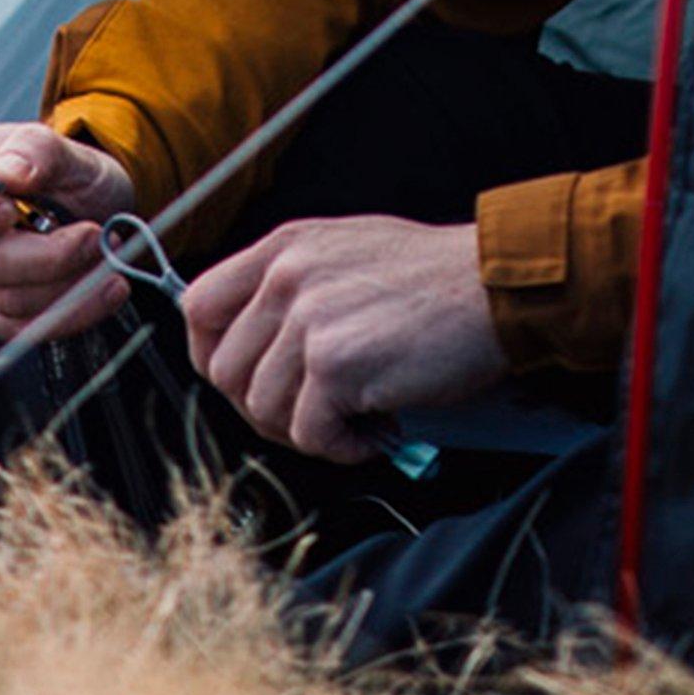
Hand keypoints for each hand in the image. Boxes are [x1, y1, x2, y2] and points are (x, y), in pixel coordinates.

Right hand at [0, 118, 139, 340]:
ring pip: (8, 302)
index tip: (8, 209)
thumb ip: (34, 149)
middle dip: (47, 254)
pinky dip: (74, 310)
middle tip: (95, 235)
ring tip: (107, 253)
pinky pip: (27, 328)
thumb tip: (9, 170)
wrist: (87, 204)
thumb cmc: (59, 171)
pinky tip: (104, 288)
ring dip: (70, 284)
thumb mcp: (58, 144)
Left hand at [182, 213, 507, 463]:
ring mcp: (307, 319)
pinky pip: (308, 434)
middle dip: (265, 407)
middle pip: (224, 371)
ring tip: (357, 418)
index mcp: (284, 247)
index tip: (248, 380)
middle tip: (315, 413)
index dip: (212, 355)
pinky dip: (341, 446)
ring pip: (263, 409)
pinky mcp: (335, 363)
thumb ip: (294, 285)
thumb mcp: (346, 252)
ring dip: (308, 428)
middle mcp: (286, 277)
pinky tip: (377, 428)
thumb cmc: (435, 278)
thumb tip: (259, 344)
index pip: (198, 306)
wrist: (495, 286)